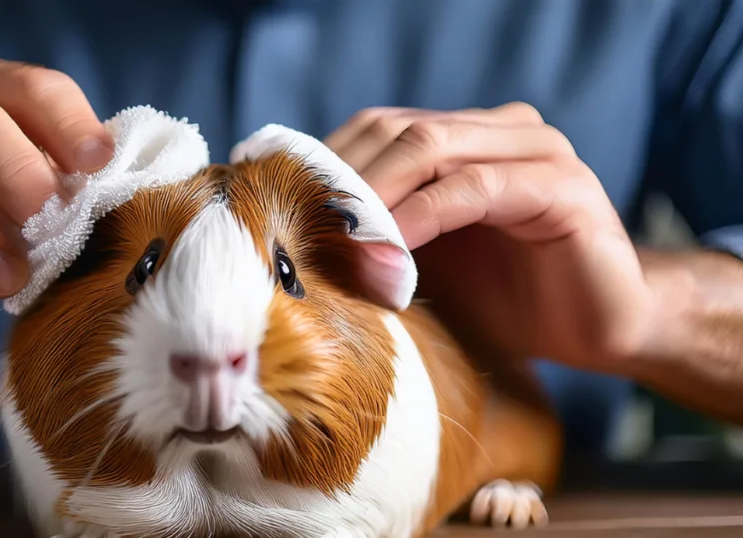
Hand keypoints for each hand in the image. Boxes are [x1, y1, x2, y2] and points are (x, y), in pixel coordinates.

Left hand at [325, 103, 656, 371]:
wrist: (600, 329)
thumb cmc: (507, 298)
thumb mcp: (426, 261)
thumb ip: (379, 236)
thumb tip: (294, 237)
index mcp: (466, 137)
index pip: (377, 130)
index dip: (327, 165)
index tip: (278, 209)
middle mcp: (499, 130)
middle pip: (396, 131)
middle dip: (341, 178)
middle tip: (296, 223)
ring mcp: (534, 150)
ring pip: (430, 149)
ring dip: (374, 196)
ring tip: (333, 239)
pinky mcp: (560, 185)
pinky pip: (474, 188)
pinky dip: (422, 217)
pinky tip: (390, 253)